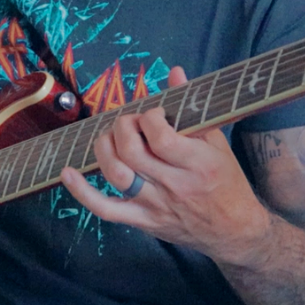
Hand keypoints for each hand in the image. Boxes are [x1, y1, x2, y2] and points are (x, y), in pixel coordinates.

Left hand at [60, 67, 271, 264]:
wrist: (235, 231)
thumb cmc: (228, 182)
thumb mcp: (218, 143)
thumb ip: (193, 108)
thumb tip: (174, 73)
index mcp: (198, 163)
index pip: (161, 137)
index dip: (150, 117)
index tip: (154, 113)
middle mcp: (175, 185)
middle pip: (132, 152)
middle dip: (123, 127)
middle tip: (129, 122)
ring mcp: (156, 205)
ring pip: (116, 175)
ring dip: (104, 148)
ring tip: (109, 136)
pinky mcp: (143, 220)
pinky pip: (106, 209)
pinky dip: (82, 193)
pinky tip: (68, 173)